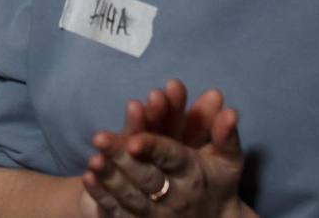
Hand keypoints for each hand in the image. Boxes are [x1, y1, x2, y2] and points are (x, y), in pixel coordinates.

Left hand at [83, 80, 245, 217]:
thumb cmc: (219, 183)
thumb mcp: (230, 160)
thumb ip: (226, 135)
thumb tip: (230, 110)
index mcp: (193, 175)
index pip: (171, 158)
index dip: (153, 148)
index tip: (135, 138)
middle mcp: (174, 195)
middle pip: (145, 176)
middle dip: (122, 157)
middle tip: (100, 137)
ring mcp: (157, 213)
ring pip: (130, 195)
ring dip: (110, 177)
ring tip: (93, 158)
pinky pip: (119, 211)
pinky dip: (102, 196)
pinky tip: (87, 178)